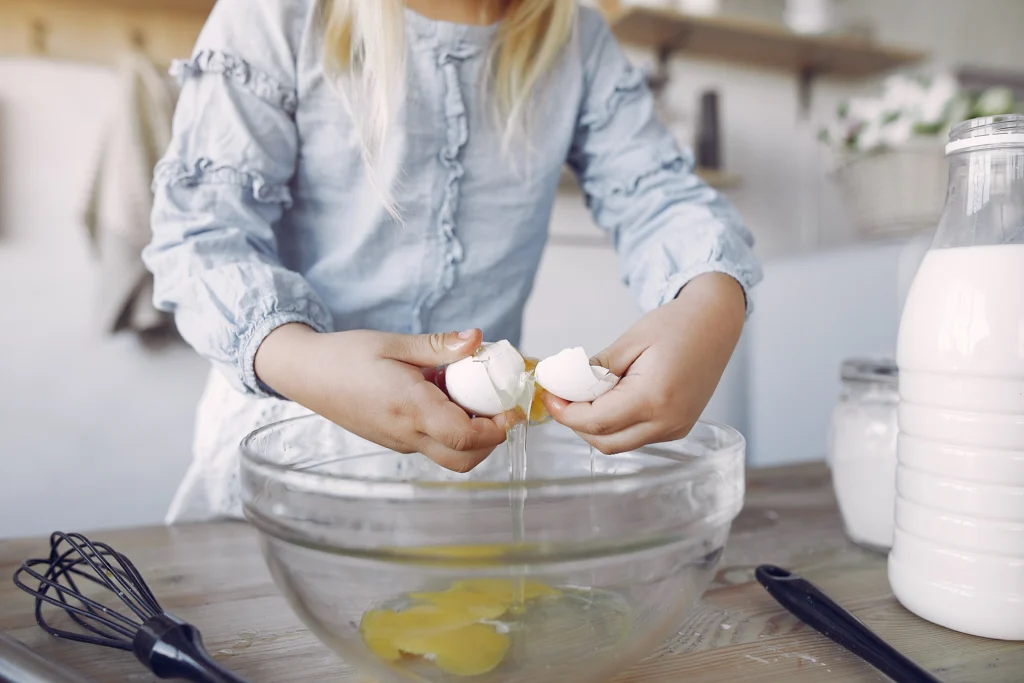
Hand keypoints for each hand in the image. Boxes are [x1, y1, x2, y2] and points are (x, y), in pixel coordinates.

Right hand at [255, 324, 506, 471]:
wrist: (304, 373)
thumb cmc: (345, 355)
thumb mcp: (394, 342)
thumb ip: (439, 346)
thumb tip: (478, 340)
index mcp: (407, 407)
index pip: (464, 436)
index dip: (497, 428)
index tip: (512, 408)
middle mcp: (404, 433)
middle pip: (462, 460)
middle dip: (491, 441)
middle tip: (499, 409)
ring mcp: (398, 441)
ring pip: (449, 457)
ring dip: (472, 437)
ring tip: (470, 397)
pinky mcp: (393, 441)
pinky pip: (432, 445)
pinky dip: (450, 430)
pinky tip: (445, 398)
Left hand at [542, 273, 745, 453]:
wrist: (716, 323)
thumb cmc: (677, 324)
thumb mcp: (630, 341)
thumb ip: (596, 369)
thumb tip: (565, 386)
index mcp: (653, 398)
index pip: (596, 421)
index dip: (565, 413)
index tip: (550, 396)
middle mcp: (668, 422)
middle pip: (605, 442)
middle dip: (576, 423)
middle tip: (561, 398)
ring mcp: (676, 428)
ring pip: (620, 443)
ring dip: (595, 426)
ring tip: (586, 395)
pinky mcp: (679, 428)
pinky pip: (637, 436)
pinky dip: (616, 424)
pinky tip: (611, 399)